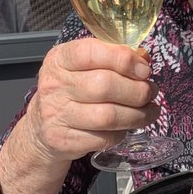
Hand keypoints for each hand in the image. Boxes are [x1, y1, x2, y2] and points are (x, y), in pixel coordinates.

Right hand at [0, 38, 159, 193]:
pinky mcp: (63, 141)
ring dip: (137, 115)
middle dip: (137, 90)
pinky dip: (122, 133)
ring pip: (108, 116)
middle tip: (151, 92)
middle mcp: (54, 85)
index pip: (91, 52)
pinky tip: (126, 127)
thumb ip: (112, 59)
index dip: (123, 60)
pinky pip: (104, 138)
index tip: (144, 69)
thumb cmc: (71, 91)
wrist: (41, 128)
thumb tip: (143, 61)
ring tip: (149, 111)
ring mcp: (56, 115)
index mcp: (59, 59)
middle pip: (105, 85)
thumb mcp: (84, 66)